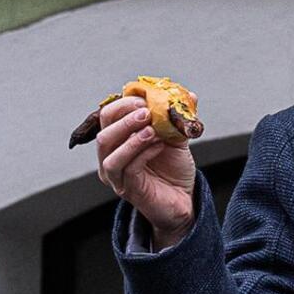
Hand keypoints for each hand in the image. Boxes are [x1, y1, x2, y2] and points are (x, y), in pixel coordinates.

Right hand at [94, 94, 197, 247]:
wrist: (184, 198)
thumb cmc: (173, 168)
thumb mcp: (176, 137)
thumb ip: (177, 118)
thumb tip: (190, 95)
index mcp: (117, 140)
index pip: (108, 117)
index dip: (124, 105)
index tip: (145, 99)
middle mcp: (110, 158)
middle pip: (103, 135)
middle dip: (125, 120)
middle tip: (147, 112)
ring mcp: (116, 176)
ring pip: (110, 154)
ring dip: (131, 137)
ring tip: (153, 130)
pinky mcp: (128, 189)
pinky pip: (129, 169)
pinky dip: (143, 153)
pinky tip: (159, 146)